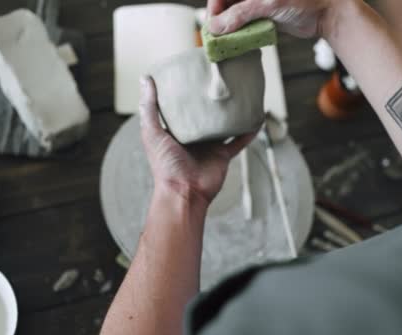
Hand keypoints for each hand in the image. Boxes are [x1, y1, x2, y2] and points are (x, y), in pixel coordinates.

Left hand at [139, 76, 256, 205]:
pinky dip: (247, 132)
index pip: (180, 109)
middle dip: (211, 102)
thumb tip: (145, 78)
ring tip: (240, 95)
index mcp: (175, 132)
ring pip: (223, 126)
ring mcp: (209, 147)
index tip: (191, 75)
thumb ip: (149, 107)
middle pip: (204, 116)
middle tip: (219, 81)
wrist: (184, 192)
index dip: (185, 94)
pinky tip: (256, 119)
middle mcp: (193, 138)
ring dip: (231, 114)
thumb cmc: (164, 165)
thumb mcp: (151, 132)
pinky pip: (238, 142)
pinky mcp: (223, 155)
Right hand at [207, 0, 343, 37]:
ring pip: (234, 13)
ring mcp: (257, 2)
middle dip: (221, 17)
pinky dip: (240, 32)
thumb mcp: (269, 3)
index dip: (216, 4)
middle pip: (227, 2)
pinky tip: (237, 40)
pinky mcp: (263, 14)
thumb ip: (241, 13)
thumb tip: (217, 26)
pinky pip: (245, 23)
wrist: (327, 13)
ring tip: (224, 40)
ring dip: (229, 27)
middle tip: (216, 34)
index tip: (213, 20)